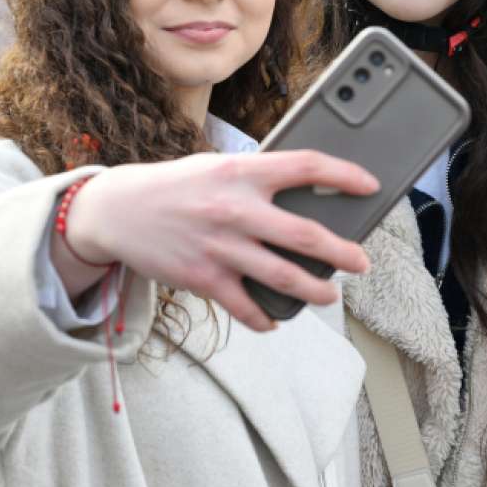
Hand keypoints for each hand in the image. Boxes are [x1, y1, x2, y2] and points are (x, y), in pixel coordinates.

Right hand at [59, 150, 378, 330]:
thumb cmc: (176, 185)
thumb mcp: (218, 167)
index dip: (344, 175)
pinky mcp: (203, 278)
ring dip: (315, 290)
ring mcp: (221, 246)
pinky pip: (247, 306)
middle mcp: (235, 208)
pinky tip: (276, 320)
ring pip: (283, 276)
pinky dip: (266, 318)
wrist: (117, 210)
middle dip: (343, 253)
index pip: (306, 166)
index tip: (369, 186)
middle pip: (305, 234)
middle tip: (362, 263)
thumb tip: (306, 195)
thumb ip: (258, 179)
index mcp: (242, 171)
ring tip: (329, 294)